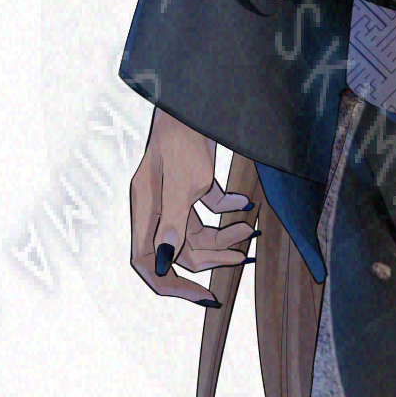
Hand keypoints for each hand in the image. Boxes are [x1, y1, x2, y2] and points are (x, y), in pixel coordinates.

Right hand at [124, 104, 255, 312]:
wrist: (197, 101)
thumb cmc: (184, 137)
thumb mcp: (183, 184)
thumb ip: (174, 223)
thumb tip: (164, 263)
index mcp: (145, 210)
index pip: (148, 263)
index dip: (172, 284)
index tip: (203, 295)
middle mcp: (156, 208)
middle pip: (178, 251)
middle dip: (211, 258)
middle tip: (242, 258)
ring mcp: (174, 196)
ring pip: (196, 233)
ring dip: (224, 235)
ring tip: (250, 228)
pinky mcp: (192, 184)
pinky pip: (207, 210)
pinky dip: (226, 211)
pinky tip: (245, 205)